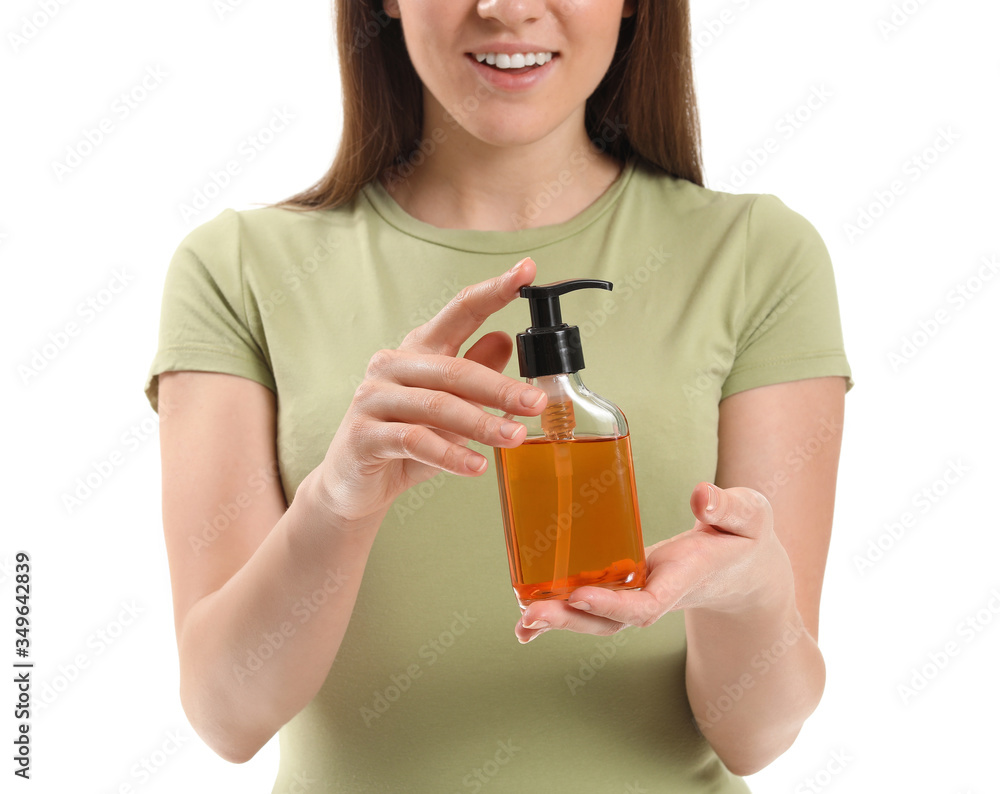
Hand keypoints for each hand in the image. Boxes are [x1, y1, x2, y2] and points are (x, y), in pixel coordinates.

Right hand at [313, 258, 546, 525]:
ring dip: (481, 424)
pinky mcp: (363, 435)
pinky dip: (450, 454)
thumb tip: (506, 340)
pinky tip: (477, 466)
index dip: (494, 290)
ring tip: (515, 437)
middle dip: (500, 387)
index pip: (460, 311)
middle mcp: (392, 365)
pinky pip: (415, 440)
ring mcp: (373, 398)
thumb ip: (474, 376)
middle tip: (536, 402)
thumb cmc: (406, 441)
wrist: (353, 483)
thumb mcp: (449, 407)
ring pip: (437, 405)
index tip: (527, 271)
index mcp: (418, 349)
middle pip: (455, 369)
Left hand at [514, 482, 794, 642]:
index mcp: (685, 579)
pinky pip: (590, 605)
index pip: (647, 602)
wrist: (742, 571)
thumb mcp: (750, 517)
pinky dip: (560, 612)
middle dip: (572, 619)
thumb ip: (730, 509)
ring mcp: (638, 595)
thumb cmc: (743, 539)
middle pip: (612, 620)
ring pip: (596, 618)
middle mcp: (657, 594)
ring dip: (559, 621)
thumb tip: (702, 498)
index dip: (614, 602)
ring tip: (523, 622)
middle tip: (531, 615)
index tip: (581, 594)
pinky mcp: (624, 587)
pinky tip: (527, 616)